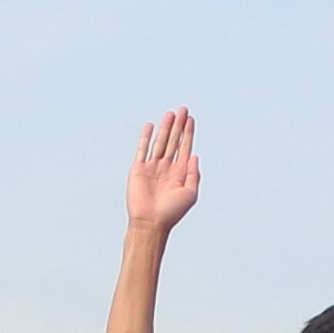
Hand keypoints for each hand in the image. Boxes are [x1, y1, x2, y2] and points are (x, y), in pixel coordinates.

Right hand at [123, 107, 200, 231]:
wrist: (151, 222)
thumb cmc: (172, 212)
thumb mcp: (190, 193)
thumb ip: (194, 174)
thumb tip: (194, 154)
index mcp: (180, 173)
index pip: (184, 148)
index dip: (188, 133)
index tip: (191, 119)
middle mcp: (166, 168)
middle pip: (173, 141)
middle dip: (178, 126)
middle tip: (183, 109)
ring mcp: (152, 168)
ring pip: (160, 142)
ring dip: (166, 128)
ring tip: (170, 113)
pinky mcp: (139, 169)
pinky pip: (143, 150)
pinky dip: (146, 138)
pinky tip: (150, 126)